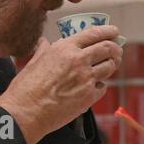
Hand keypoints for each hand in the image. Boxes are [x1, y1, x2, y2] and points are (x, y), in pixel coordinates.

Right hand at [0, 25, 121, 143]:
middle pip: (107, 49)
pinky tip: (94, 87)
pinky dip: (101, 86)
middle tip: (117, 51)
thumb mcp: (33, 61)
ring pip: (109, 67)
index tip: (115, 31)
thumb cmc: (26, 88)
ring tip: (108, 67)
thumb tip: (44, 42)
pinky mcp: (89, 97)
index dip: (108, 31)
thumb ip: (44, 50)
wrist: (26, 112)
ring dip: (111, 66)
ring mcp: (86, 79)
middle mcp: (79, 60)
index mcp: (65, 48)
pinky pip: (103, 87)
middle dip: (116, 48)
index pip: (93, 34)